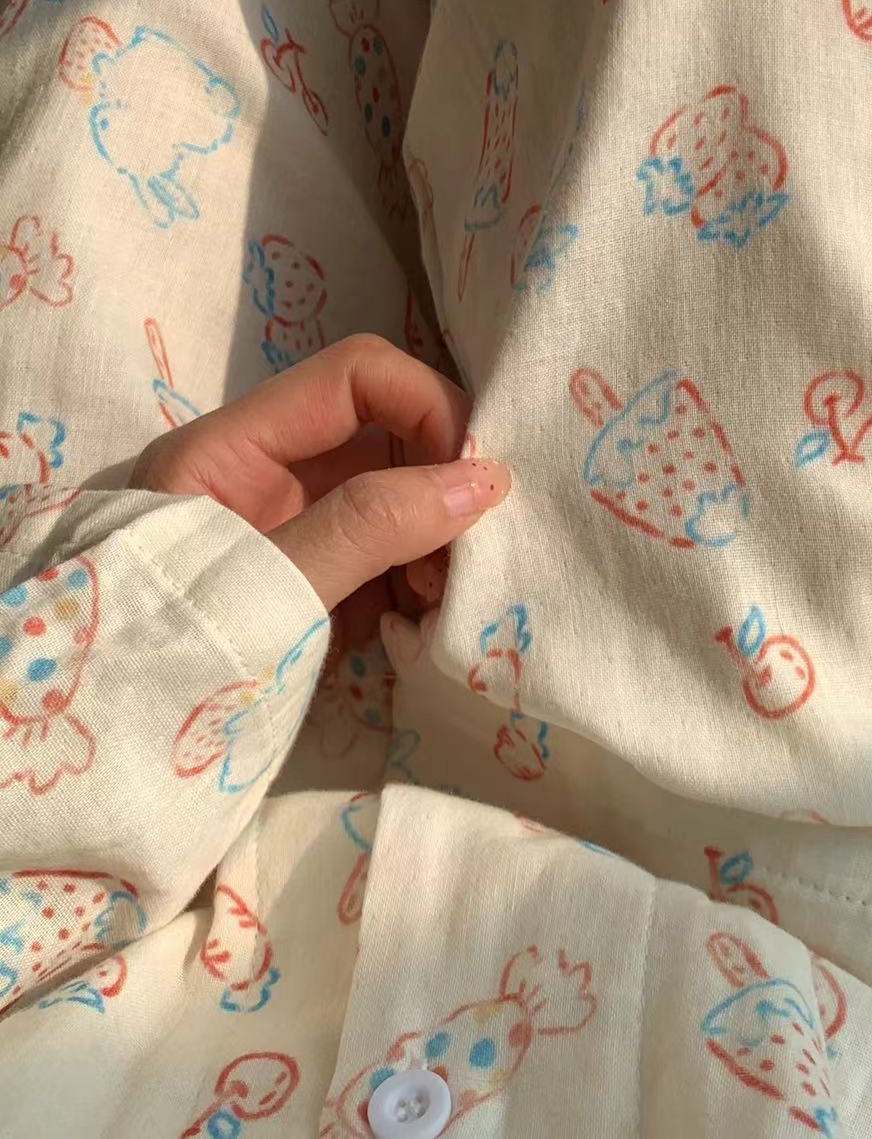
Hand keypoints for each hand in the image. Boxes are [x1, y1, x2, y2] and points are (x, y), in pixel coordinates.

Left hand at [129, 335, 509, 640]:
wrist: (109, 774)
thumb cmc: (165, 663)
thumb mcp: (267, 589)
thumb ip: (368, 528)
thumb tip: (483, 482)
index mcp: (231, 449)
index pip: (356, 377)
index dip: (427, 407)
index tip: (472, 480)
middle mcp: (261, 478)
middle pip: (383, 435)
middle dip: (439, 481)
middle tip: (466, 553)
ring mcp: (286, 535)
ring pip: (393, 499)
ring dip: (435, 537)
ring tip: (439, 600)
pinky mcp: (306, 590)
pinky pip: (383, 559)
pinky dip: (416, 582)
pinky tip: (418, 625)